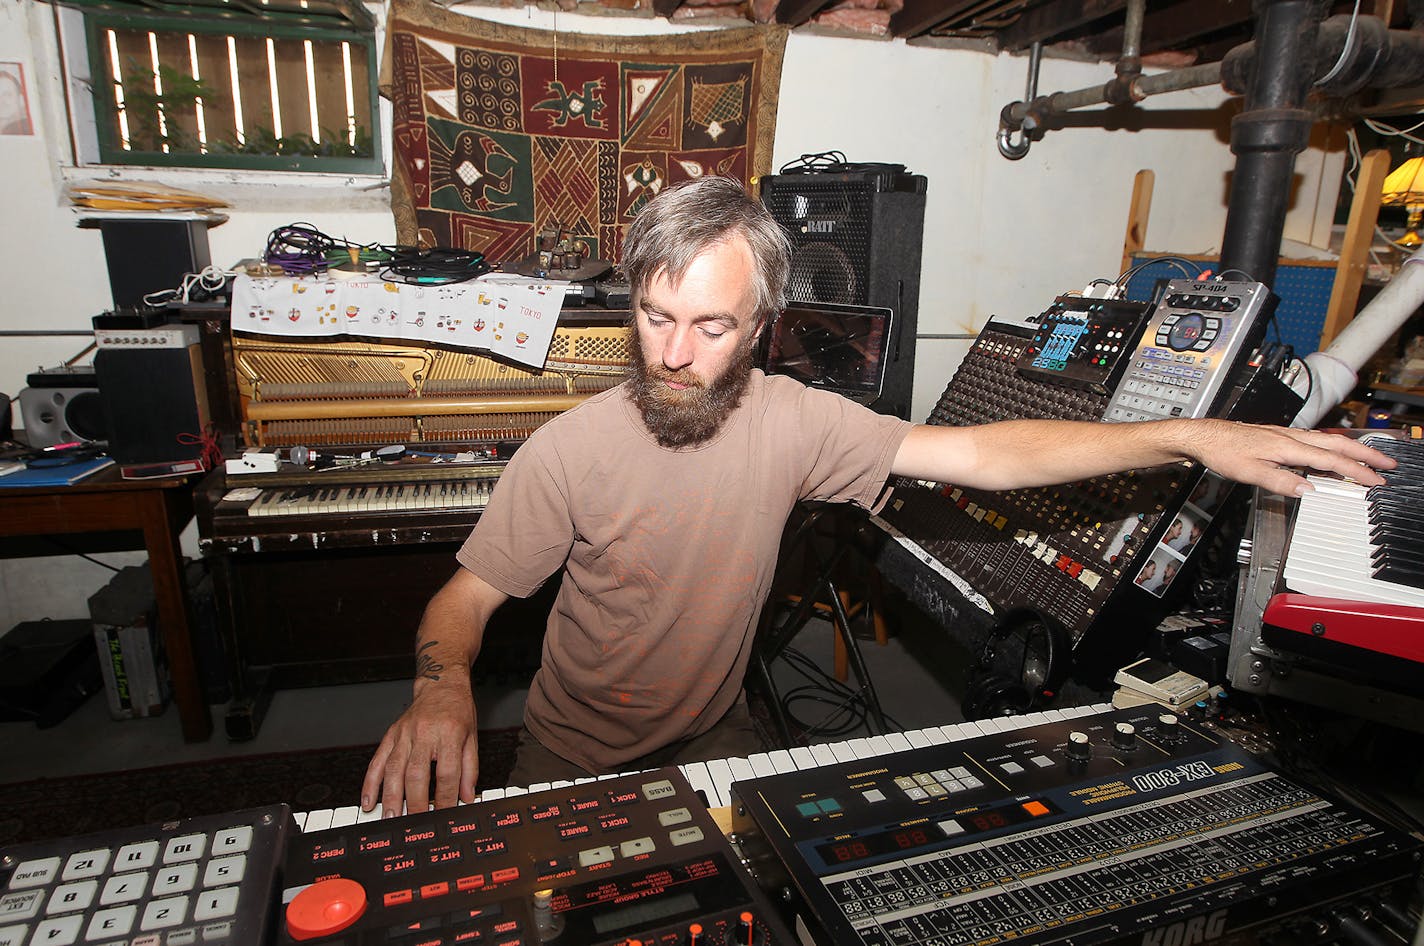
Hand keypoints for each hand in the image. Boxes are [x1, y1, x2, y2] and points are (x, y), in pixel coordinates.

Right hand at [361, 679, 477, 816]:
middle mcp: (424, 733)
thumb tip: (467, 796)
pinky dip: (370, 783)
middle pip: (416, 773)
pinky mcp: (391, 735)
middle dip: (415, 801)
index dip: (446, 796)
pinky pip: (377, 761)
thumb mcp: (472, 738)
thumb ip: (469, 769)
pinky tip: (368, 800)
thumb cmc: (458, 711)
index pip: (446, 772)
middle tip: (415, 822)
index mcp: (449, 733)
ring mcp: (404, 734)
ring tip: (390, 817)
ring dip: (391, 797)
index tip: (446, 813)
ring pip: (393, 769)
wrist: (441, 684)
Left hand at [1186, 421, 1395, 495]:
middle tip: (1388, 464)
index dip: (1355, 471)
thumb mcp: (1249, 471)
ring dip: (1351, 450)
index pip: (1329, 460)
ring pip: (1326, 441)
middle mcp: (1289, 437)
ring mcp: (1284, 435)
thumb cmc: (1221, 450)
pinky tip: (1331, 454)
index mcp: (1286, 446)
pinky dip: (1331, 448)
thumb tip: (1308, 490)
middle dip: (1365, 455)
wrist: (1202, 436)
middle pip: (1336, 445)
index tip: (1375, 481)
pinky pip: (1313, 441)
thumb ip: (1280, 481)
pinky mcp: (1277, 437)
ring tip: (1370, 458)